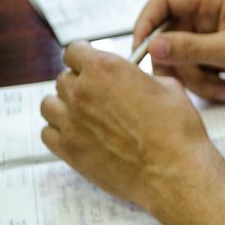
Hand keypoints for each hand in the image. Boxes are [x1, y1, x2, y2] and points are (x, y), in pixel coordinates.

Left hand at [40, 42, 222, 210]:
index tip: (90, 65)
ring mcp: (72, 122)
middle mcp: (83, 92)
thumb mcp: (171, 89)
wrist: (175, 173)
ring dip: (64, 107)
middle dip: (79, 84)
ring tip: (84, 116)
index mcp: (105, 70)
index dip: (84, 58)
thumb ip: (146, 77)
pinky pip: (47, 134)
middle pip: (63, 79)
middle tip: (99, 97)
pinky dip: (59, 132)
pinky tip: (78, 135)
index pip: (74, 51)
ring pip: (50, 105)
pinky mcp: (69, 150)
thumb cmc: (177, 134)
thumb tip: (142, 78)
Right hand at [133, 0, 224, 101]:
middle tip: (192, 84)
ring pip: (186, 61)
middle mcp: (210, 16)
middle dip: (183, 66)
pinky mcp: (223, 57)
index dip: (146, 25)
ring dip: (202, 81)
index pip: (163, 2)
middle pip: (171, 39)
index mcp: (212, 1)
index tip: (141, 52)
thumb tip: (154, 46)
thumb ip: (192, 49)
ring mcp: (216, 38)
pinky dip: (214, 85)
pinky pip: (203, 72)